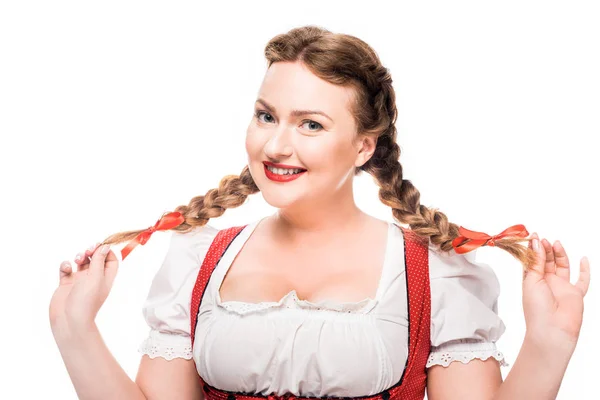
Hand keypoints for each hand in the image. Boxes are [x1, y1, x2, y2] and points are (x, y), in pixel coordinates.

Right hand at [49, 243, 118, 335]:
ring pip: (80, 262)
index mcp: (106, 277)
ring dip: (79, 256)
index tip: (100, 245)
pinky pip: (67, 269)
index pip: (112, 260)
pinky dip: (66, 265)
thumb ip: (99, 260)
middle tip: (88, 251)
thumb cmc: (86, 300)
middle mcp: (94, 278)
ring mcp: (80, 281)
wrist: (69, 319)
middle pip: (96, 258)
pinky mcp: (67, 284)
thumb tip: (106, 246)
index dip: (107, 251)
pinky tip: (66, 269)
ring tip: (77, 260)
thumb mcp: (96, 277)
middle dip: (91, 251)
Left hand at [522, 232, 590, 349]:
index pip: (533, 261)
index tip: (532, 236)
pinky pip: (582, 281)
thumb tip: (536, 243)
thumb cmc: (536, 309)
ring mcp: (561, 288)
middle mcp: (547, 283)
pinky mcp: (575, 294)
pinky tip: (583, 259)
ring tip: (555, 243)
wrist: (552, 330)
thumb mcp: (531, 280)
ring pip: (562, 266)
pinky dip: (585, 270)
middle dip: (545, 249)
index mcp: (532, 281)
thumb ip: (536, 262)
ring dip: (559, 254)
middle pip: (547, 261)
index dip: (533, 249)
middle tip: (543, 239)